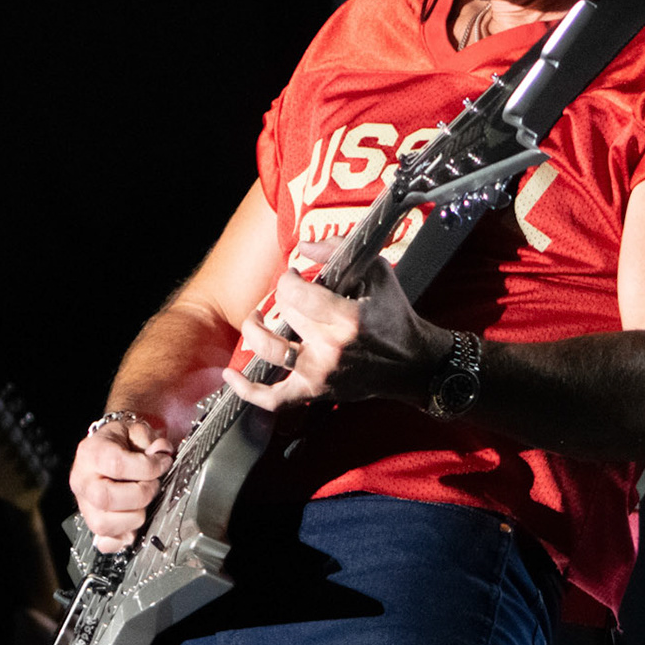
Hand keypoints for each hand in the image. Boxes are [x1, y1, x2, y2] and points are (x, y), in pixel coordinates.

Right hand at [68, 414, 173, 552]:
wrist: (106, 450)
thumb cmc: (121, 443)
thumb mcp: (134, 430)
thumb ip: (149, 440)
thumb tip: (161, 452)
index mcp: (91, 453)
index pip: (116, 465)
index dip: (147, 468)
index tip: (162, 464)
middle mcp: (82, 480)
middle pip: (106, 498)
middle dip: (141, 494)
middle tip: (153, 485)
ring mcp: (84, 505)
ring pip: (104, 524)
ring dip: (134, 517)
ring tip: (143, 503)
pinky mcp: (91, 523)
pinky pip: (104, 542)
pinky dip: (122, 538)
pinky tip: (133, 525)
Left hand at [223, 240, 447, 411]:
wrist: (414, 364)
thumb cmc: (395, 316)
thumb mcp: (377, 272)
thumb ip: (339, 251)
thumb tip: (302, 245)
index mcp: (346, 318)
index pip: (294, 293)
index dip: (288, 279)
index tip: (296, 276)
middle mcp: (330, 347)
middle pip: (283, 316)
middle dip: (281, 299)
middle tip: (289, 295)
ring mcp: (320, 373)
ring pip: (269, 351)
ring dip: (255, 331)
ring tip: (257, 319)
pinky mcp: (316, 391)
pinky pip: (274, 399)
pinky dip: (248, 391)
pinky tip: (231, 377)